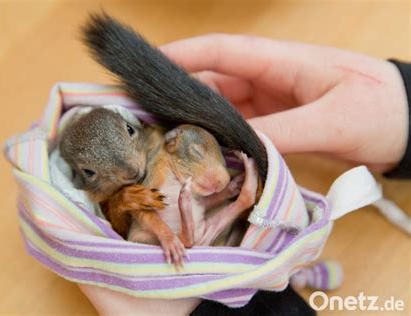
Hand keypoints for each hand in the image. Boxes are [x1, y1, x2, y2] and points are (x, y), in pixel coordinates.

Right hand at [161, 34, 407, 171]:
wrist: (410, 125)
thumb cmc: (381, 110)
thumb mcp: (335, 120)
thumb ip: (285, 133)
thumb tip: (238, 149)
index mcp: (282, 62)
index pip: (223, 51)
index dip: (183, 54)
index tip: (147, 67)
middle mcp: (269, 77)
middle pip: (213, 80)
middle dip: (179, 95)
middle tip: (146, 117)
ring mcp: (271, 101)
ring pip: (221, 107)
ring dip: (197, 121)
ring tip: (168, 140)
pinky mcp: (275, 121)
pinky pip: (238, 127)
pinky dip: (220, 138)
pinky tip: (204, 155)